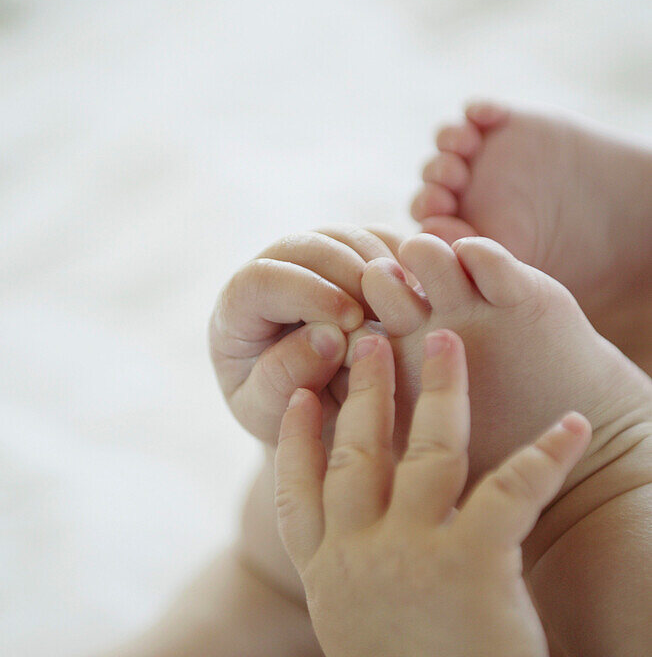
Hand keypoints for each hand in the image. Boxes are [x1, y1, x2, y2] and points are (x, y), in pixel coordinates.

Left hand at [209, 225, 403, 444]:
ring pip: (346, 237)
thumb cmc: (283, 419)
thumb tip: (329, 337)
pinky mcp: (348, 255)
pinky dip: (403, 263)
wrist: (312, 416)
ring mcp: (310, 258)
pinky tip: (420, 300)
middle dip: (352, 273)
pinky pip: (377, 240)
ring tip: (408, 310)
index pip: (263, 279)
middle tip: (387, 313)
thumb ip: (286, 377)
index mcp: (236, 310)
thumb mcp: (269, 414)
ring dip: (382, 267)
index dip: (310, 293)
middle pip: (307, 245)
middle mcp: (270, 271)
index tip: (352, 322)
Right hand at [274, 328, 590, 656]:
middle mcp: (359, 551)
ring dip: (438, 389)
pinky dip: (546, 454)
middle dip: (364, 388)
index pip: (296, 487)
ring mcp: (413, 552)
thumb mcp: (349, 625)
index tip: (302, 392)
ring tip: (445, 340)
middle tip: (370, 337)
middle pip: (357, 449)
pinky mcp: (473, 560)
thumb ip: (338, 570)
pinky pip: (512, 489)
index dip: (296, 436)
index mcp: (325, 569)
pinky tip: (570, 424)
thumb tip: (338, 529)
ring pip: (423, 450)